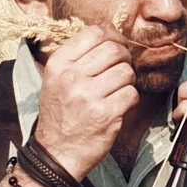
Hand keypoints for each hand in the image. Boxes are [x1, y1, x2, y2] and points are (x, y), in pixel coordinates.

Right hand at [35, 25, 138, 180]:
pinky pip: (131, 94)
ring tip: (118, 89)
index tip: (115, 46)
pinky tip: (119, 105)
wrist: (56, 153)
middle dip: (124, 58)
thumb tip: (108, 34)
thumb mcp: (55, 79)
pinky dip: (130, 99)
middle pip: (114, 50)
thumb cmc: (60, 114)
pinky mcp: (106, 114)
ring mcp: (89, 96)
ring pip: (126, 72)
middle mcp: (71, 77)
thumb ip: (77, 57)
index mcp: (58, 64)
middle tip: (121, 69)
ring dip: (127, 80)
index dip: (112, 36)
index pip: (94, 33)